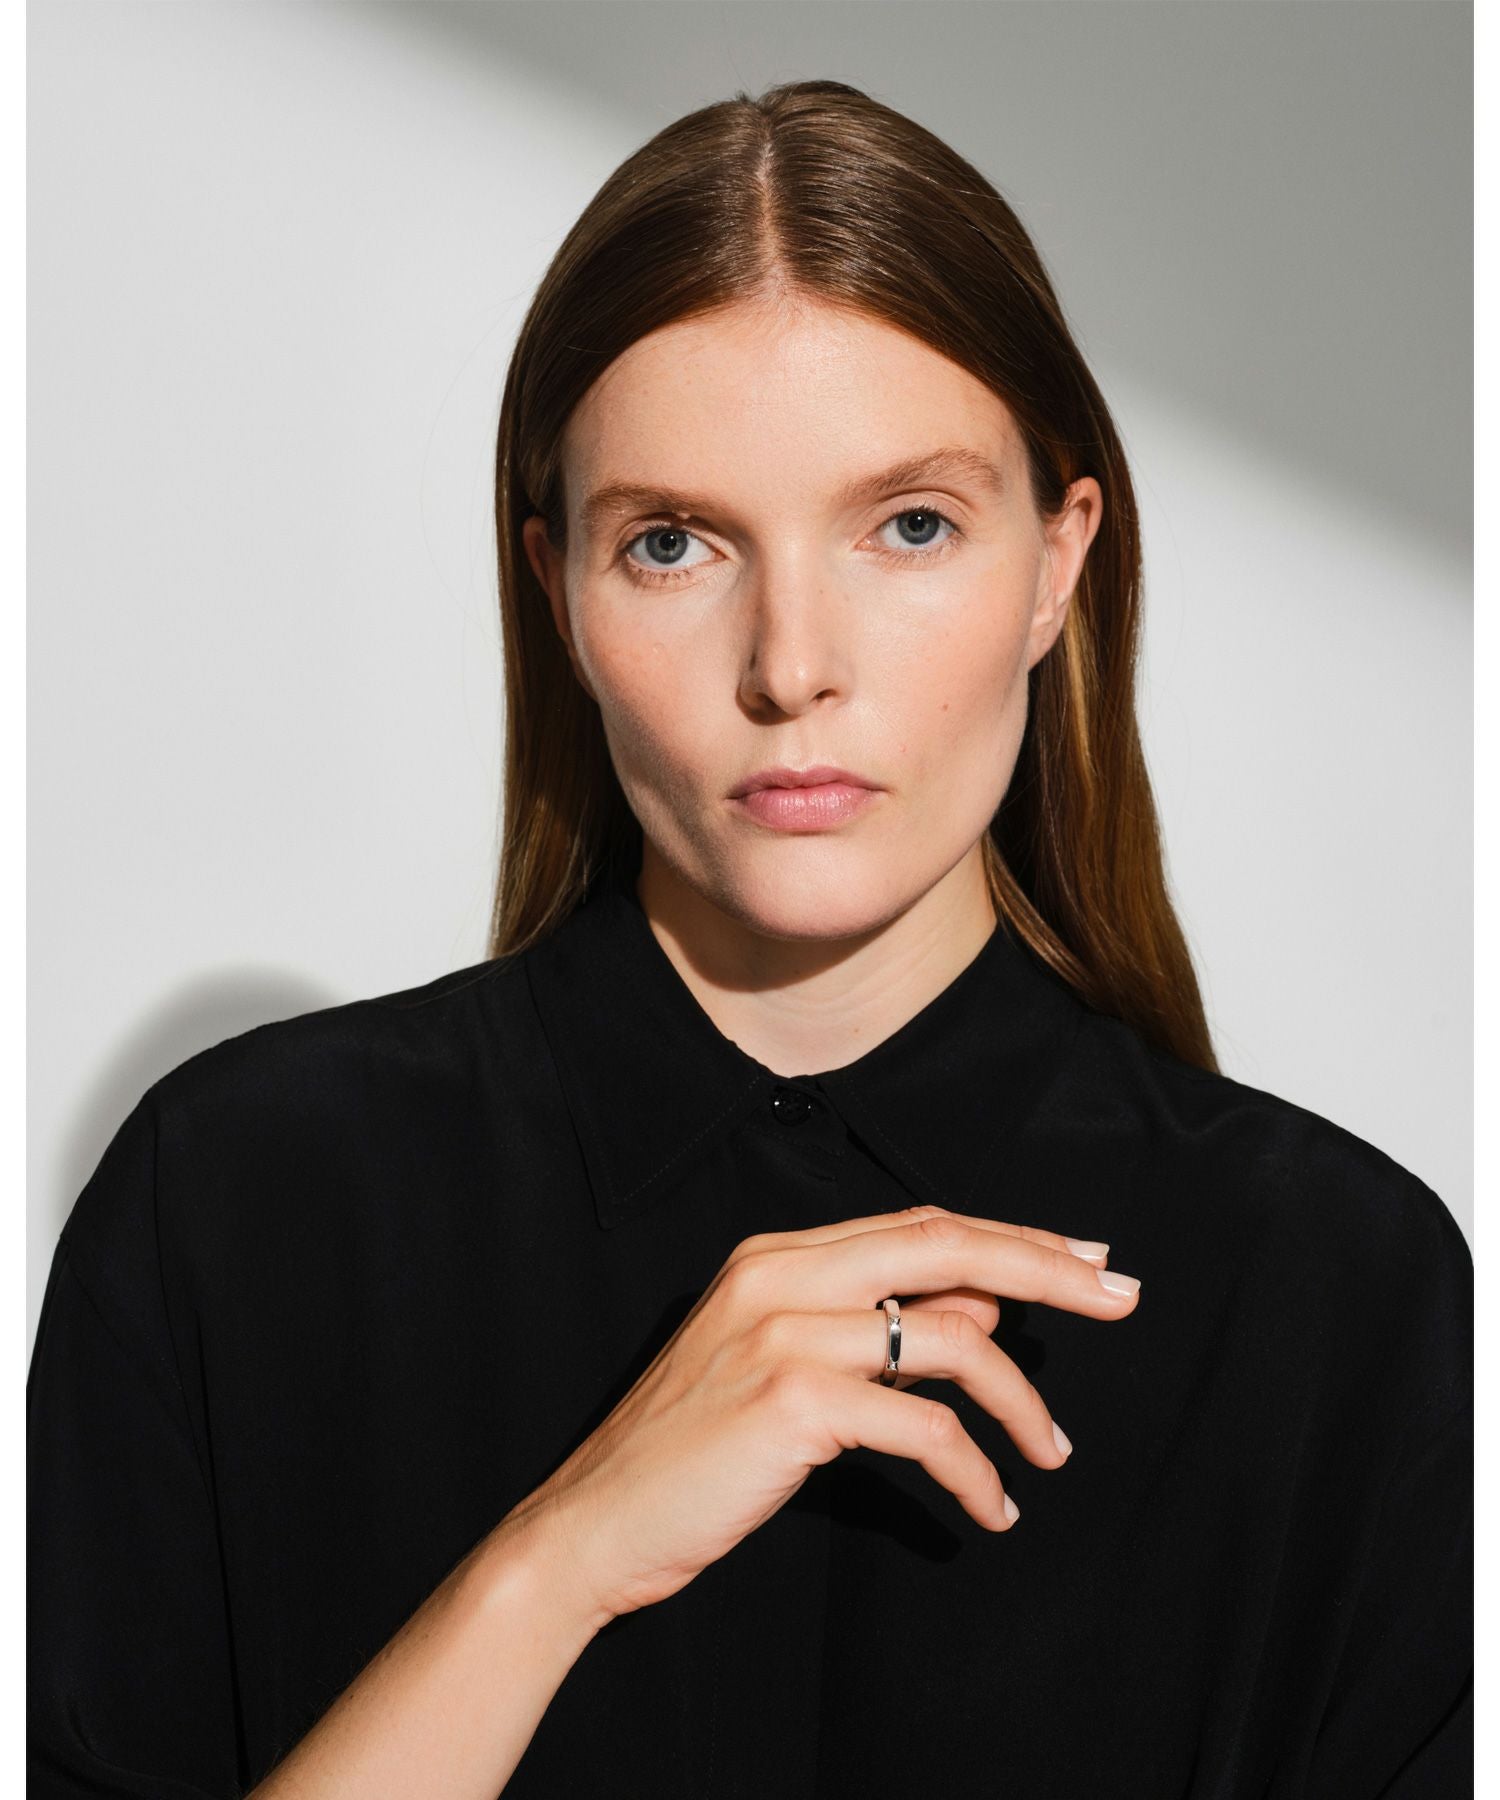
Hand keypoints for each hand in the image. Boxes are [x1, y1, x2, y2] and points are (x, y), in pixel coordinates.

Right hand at [504, 1203, 1138, 1624]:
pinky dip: (975, 1469)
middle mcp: (780, 1275)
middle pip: (946, 1246)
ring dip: (1021, 1401)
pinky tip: (992, 1509)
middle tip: (1123, 1297)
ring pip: (950, 1339)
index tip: (1085, 1259)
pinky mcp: (791, 1401)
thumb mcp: (780, 1366)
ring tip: (1051, 1452)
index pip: (920, 1225)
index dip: (1012, 1238)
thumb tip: (978, 1298)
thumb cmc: (689, 1451)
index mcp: (776, 1257)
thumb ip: (873, 1324)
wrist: (592, 1522)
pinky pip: (923, 1426)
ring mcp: (783, 1332)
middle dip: (1048, 1269)